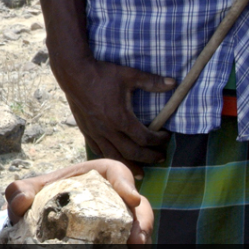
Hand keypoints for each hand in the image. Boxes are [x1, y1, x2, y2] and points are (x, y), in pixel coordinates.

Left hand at [4, 159, 152, 246]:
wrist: (37, 223)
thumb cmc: (38, 200)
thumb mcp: (28, 191)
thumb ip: (19, 191)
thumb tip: (20, 203)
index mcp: (97, 177)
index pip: (117, 173)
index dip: (127, 184)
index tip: (132, 200)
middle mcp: (113, 199)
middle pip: (139, 208)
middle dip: (142, 224)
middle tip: (137, 242)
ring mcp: (118, 223)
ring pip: (138, 234)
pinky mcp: (115, 244)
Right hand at [55, 58, 175, 175]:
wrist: (74, 75)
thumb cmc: (102, 74)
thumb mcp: (130, 75)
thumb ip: (152, 82)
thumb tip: (173, 83)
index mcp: (120, 118)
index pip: (144, 138)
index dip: (158, 141)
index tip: (166, 137)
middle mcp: (108, 130)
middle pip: (131, 152)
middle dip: (148, 157)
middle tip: (160, 159)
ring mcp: (95, 133)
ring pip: (113, 156)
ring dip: (128, 166)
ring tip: (140, 174)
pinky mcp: (86, 131)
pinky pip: (98, 150)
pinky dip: (109, 157)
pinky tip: (115, 160)